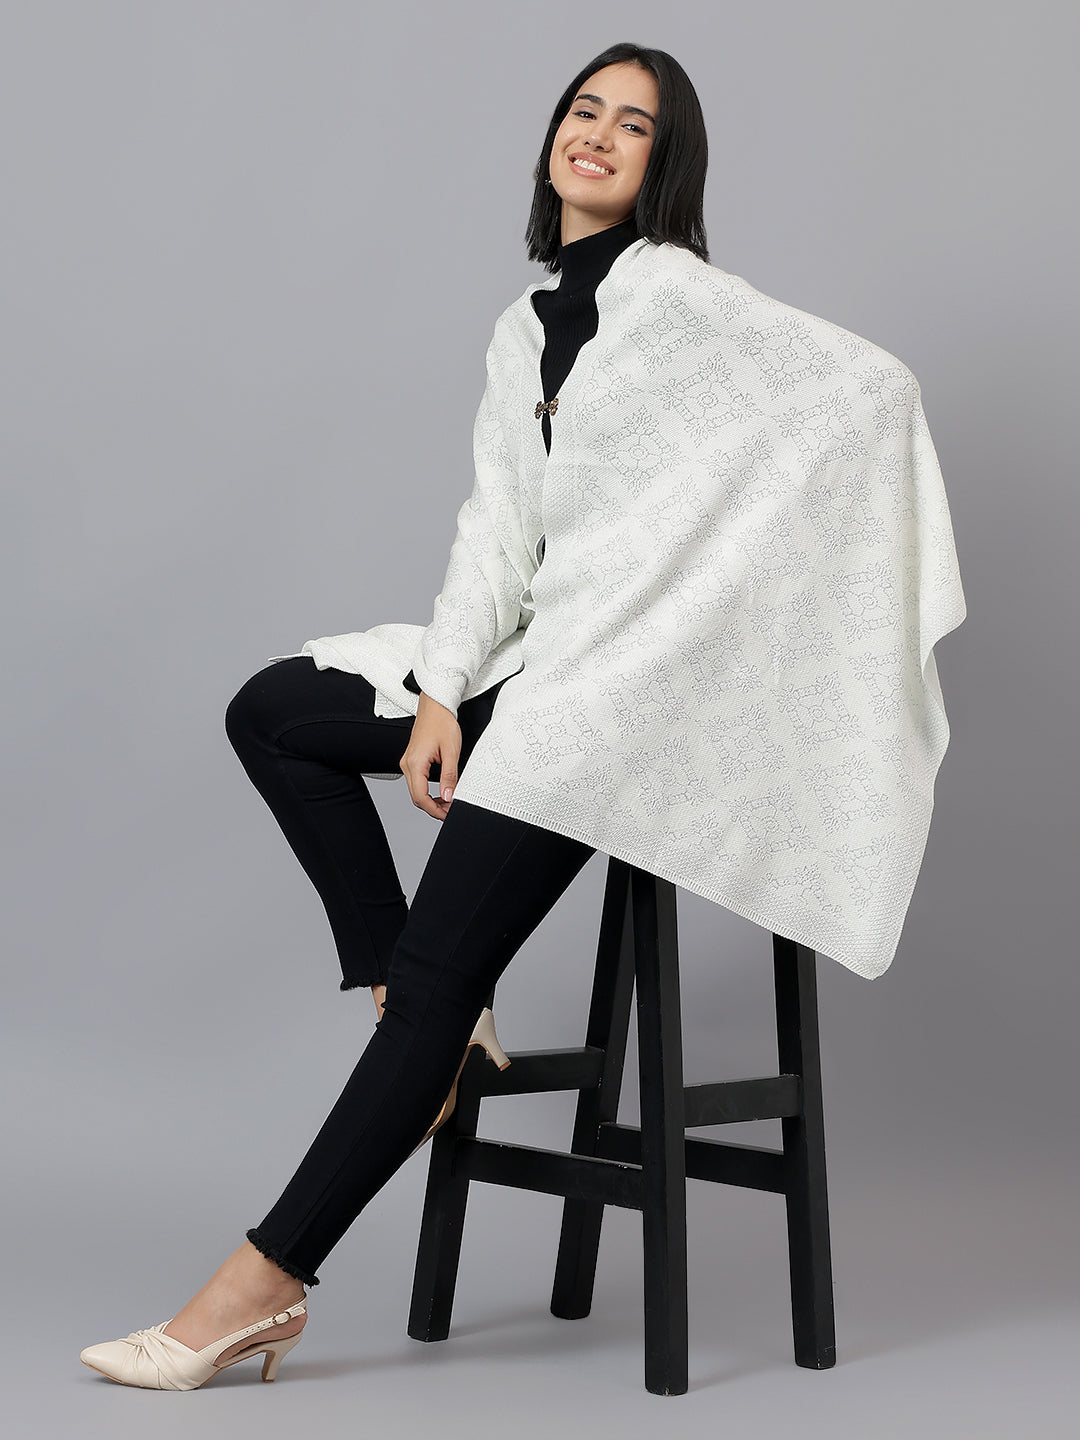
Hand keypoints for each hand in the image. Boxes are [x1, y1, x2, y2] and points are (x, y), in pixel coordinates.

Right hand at [400, 691, 461, 821]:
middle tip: (451, 811)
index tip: (448, 815)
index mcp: (415, 763)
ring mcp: (408, 762)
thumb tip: (449, 796)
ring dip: (431, 800)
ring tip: (448, 803)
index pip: (420, 797)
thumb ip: (450, 776)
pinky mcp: (412, 760)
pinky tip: (441, 792)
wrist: (435, 705)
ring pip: (416, 791)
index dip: (435, 810)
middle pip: (416, 797)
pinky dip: (428, 791)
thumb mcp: (451, 751)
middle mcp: (407, 764)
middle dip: (433, 808)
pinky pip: (417, 782)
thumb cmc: (442, 722)